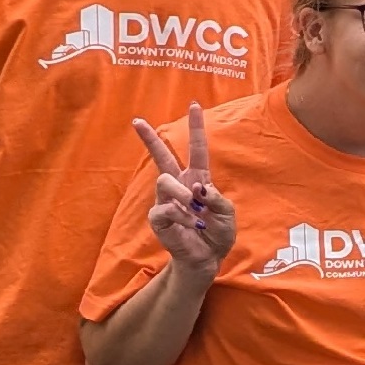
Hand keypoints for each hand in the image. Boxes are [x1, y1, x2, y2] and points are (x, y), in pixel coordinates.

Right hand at [133, 103, 237, 278]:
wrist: (207, 259)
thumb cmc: (218, 234)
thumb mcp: (227, 214)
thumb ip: (217, 198)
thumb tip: (198, 187)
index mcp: (198, 179)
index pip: (197, 149)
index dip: (197, 127)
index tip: (195, 104)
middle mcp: (179, 186)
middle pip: (161, 156)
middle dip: (149, 138)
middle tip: (137, 121)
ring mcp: (166, 201)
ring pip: (164, 181)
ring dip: (183, 195)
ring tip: (196, 211)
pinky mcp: (158, 219)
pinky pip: (164, 208)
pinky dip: (181, 215)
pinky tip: (192, 225)